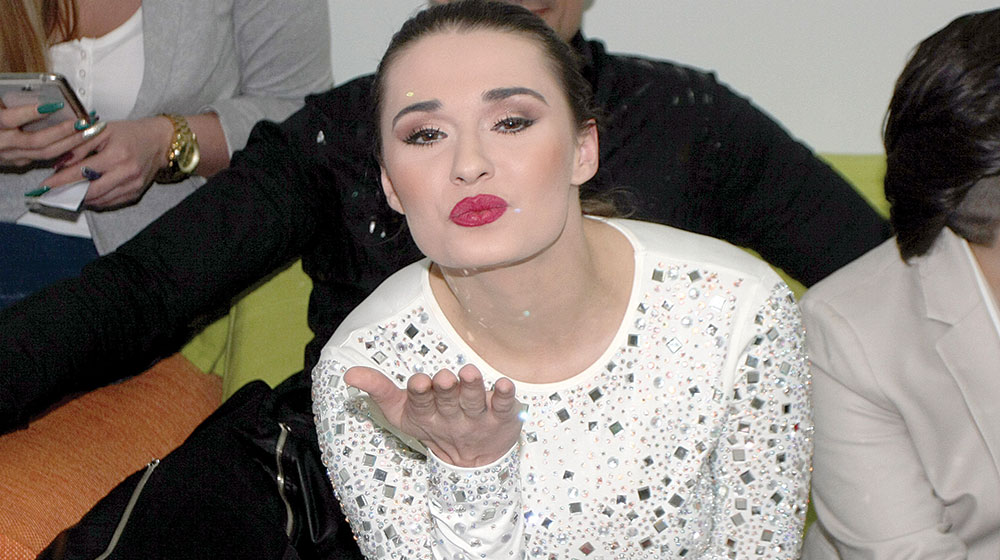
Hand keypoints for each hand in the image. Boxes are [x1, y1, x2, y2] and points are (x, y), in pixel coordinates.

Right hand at [0, 104, 88, 166]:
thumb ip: (6, 97)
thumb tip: (29, 88)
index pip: (9, 119)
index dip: (30, 113)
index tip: (53, 105)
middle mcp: (1, 143)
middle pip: (36, 141)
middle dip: (63, 132)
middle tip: (82, 122)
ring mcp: (10, 156)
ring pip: (44, 154)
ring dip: (70, 143)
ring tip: (87, 131)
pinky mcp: (17, 163)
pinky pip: (44, 159)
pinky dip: (63, 150)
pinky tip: (79, 142)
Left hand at [40, 116, 172, 207]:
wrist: (161, 142)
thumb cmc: (131, 133)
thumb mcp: (103, 130)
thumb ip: (80, 145)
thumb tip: (61, 163)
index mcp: (117, 155)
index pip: (83, 171)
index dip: (62, 179)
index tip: (47, 184)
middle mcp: (127, 173)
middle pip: (91, 190)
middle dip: (70, 193)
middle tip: (54, 193)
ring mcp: (133, 186)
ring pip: (101, 200)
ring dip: (82, 199)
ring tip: (68, 194)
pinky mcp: (136, 193)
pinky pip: (111, 202)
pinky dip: (97, 201)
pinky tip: (87, 195)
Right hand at [345, 364, 522, 466]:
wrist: (474, 461)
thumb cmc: (433, 424)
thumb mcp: (401, 411)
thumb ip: (377, 389)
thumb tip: (349, 374)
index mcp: (427, 413)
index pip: (421, 402)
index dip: (421, 393)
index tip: (419, 381)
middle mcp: (452, 416)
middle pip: (449, 401)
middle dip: (447, 389)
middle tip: (445, 377)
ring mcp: (478, 418)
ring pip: (475, 401)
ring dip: (473, 387)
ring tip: (470, 373)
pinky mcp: (502, 416)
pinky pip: (505, 406)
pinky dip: (506, 396)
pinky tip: (506, 385)